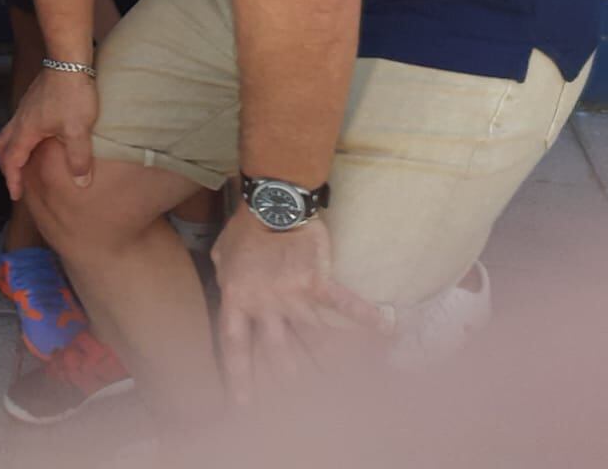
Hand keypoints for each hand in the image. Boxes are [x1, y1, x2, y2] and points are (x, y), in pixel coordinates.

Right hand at [0, 65, 97, 199]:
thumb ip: (78, 158)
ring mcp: (26, 107)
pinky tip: (39, 137)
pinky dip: (22, 137)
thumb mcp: (78, 131)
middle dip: (6, 165)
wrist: (69, 60)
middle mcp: (20, 119)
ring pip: (9, 132)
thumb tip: (80, 183)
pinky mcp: (34, 99)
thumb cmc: (71, 95)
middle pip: (2, 145)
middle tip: (15, 179)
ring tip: (24, 160)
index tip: (16, 195)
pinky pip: (20, 123)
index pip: (12, 160)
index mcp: (26, 130)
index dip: (13, 179)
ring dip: (12, 149)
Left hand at [212, 209, 381, 404]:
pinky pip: (344, 303)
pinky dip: (365, 315)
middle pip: (277, 354)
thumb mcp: (222, 254)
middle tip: (297, 404)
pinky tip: (385, 328)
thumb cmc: (244, 226)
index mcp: (237, 299)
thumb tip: (226, 286)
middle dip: (287, 382)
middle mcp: (265, 305)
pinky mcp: (318, 281)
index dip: (239, 377)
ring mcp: (293, 295)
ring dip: (327, 364)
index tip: (242, 405)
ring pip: (311, 340)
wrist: (271, 201)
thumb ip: (225, 277)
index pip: (235, 347)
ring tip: (342, 387)